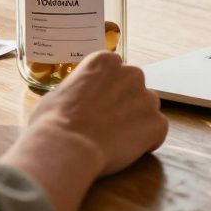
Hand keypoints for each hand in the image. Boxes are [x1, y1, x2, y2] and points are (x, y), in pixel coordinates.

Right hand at [21, 52, 168, 176]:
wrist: (66, 146)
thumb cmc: (53, 121)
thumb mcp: (57, 93)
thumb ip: (77, 90)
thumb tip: (75, 99)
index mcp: (105, 62)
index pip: (115, 72)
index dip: (107, 91)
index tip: (99, 104)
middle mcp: (131, 73)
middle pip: (134, 88)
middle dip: (125, 104)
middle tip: (107, 124)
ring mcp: (147, 98)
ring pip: (148, 109)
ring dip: (137, 121)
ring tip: (115, 139)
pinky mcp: (157, 123)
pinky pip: (158, 131)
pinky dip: (148, 141)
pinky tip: (127, 149)